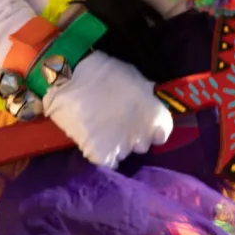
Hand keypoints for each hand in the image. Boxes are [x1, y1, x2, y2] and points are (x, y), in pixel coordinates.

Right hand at [42, 51, 172, 168]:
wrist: (71, 78)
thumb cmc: (105, 72)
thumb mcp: (135, 79)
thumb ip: (145, 97)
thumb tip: (147, 105)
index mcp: (154, 115)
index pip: (163, 132)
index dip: (155, 130)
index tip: (146, 125)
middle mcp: (142, 134)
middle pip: (142, 145)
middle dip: (133, 137)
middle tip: (119, 124)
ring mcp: (121, 147)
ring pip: (123, 153)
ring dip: (116, 145)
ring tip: (102, 130)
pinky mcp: (100, 155)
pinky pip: (107, 162)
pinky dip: (101, 155)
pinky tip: (94, 141)